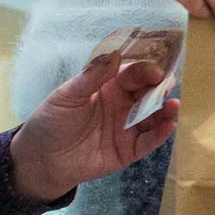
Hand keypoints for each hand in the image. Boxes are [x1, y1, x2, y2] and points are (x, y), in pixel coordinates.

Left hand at [8, 55, 179, 202]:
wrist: (41, 159)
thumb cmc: (51, 121)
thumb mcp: (68, 95)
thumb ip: (92, 76)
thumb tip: (116, 54)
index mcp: (108, 87)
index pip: (132, 74)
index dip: (145, 70)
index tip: (155, 70)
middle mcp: (123, 105)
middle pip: (148, 93)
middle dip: (160, 88)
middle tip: (167, 85)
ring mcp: (127, 128)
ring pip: (153, 117)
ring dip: (166, 110)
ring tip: (173, 106)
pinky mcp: (129, 150)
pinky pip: (149, 141)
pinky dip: (160, 134)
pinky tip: (168, 125)